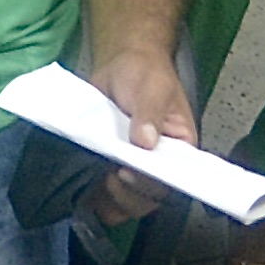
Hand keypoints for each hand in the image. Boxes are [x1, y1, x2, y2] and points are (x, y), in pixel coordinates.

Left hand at [82, 45, 201, 231]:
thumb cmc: (145, 74)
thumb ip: (150, 113)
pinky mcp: (111, 164)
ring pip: (129, 199)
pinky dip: (97, 198)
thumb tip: (146, 142)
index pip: (173, 179)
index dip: (152, 184)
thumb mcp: (153, 88)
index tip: (128, 173)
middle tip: (111, 177)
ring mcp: (134, 166)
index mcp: (180, 148)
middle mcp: (159, 163)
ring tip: (100, 181)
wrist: (119, 64)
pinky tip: (85, 194)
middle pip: (150, 196)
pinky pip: (107, 191)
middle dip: (130, 195)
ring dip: (113, 200)